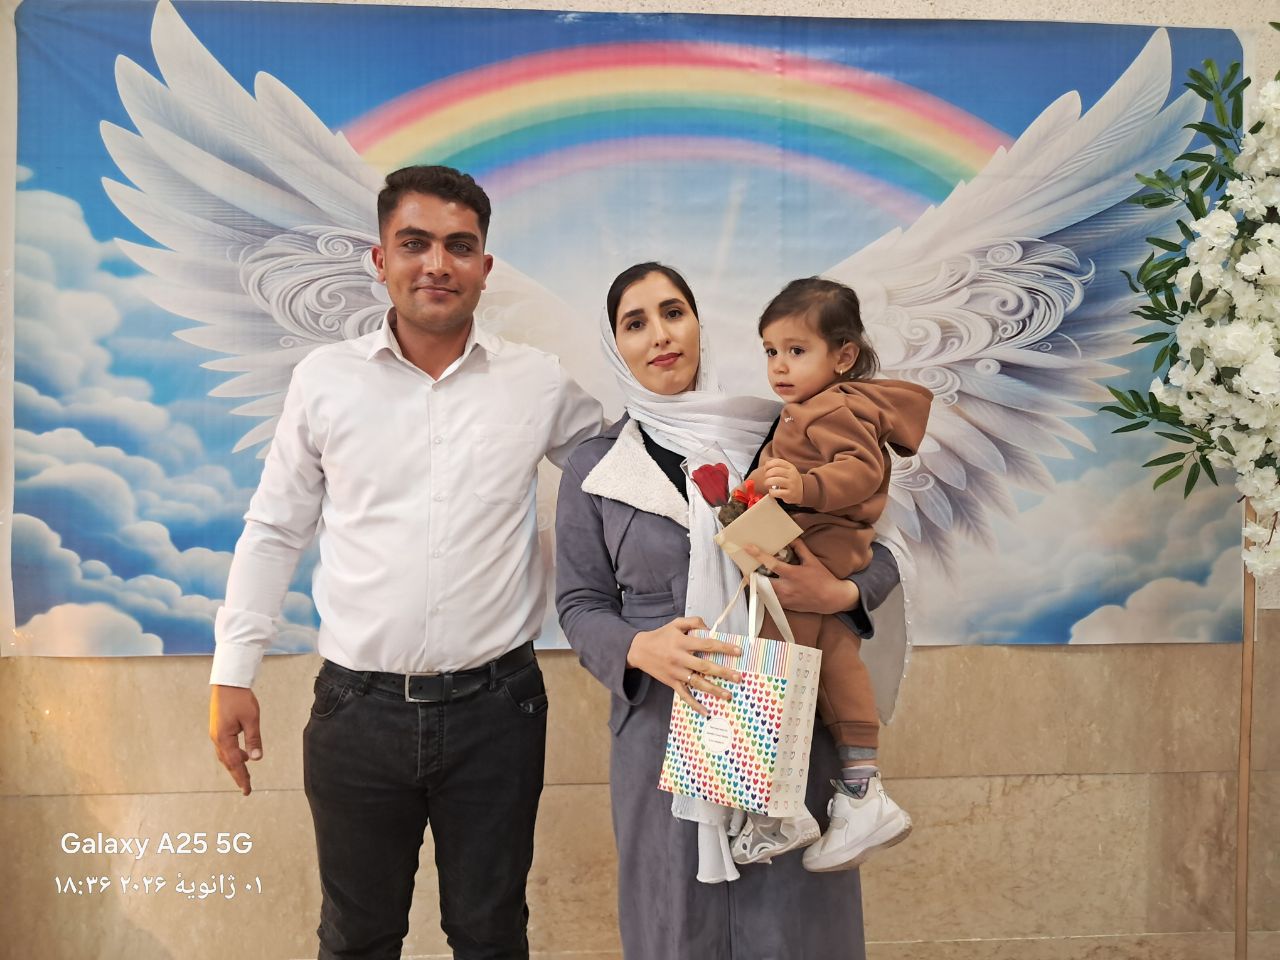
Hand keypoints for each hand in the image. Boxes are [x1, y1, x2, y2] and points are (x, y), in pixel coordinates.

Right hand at [209, 685, 262, 795]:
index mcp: (223, 738)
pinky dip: (233, 754)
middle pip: (228, 762)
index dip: (242, 778)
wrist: (227, 682)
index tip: (247, 790)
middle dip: (237, 775)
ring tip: (245, 772)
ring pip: (225, 755)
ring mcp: (216, 733)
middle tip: (246, 787)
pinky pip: (225, 746)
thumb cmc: (240, 698)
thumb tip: (255, 758)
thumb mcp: (251, 719)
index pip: (234, 764)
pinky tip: (242, 753)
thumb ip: (253, 739)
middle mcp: (217, 738)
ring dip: (234, 765)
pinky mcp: (218, 727)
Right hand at [626, 616, 742, 715]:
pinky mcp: (671, 683)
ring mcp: (676, 672)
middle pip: (704, 666)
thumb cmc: (661, 636)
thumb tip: (710, 629)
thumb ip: (694, 622)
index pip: (707, 644)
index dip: (724, 647)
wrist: (639, 650)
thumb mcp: (676, 624)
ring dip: (713, 690)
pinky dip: (694, 704)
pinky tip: (706, 712)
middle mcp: (680, 658)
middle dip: (722, 672)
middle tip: (738, 677)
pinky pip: (684, 695)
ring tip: (728, 695)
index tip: (738, 652)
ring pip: (697, 682)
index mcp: (682, 642)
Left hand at [743, 540, 859, 614]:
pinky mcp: (785, 606)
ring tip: (754, 575)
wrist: (831, 599)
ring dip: (758, 584)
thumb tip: (791, 538)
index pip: (771, 564)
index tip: (747, 547)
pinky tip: (766, 585)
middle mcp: (786, 588)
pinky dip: (766, 592)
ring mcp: (784, 599)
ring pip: (763, 592)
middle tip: (746, 567)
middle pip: (760, 582)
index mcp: (792, 574)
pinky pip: (770, 599)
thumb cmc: (823, 579)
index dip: (758, 555)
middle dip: (750, 575)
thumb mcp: (812, 561)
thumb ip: (800, 548)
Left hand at [760, 458, 802, 503]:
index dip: (769, 465)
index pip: (778, 462)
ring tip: (767, 484)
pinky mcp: (789, 494)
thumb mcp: (786, 471)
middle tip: (766, 478)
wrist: (801, 491)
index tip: (765, 469)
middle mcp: (792, 475)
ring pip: (775, 480)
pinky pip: (777, 492)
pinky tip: (772, 492)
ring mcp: (792, 485)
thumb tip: (767, 463)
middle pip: (775, 471)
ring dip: (767, 482)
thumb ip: (777, 466)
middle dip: (767, 474)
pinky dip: (771, 492)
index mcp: (791, 467)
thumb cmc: (790, 480)